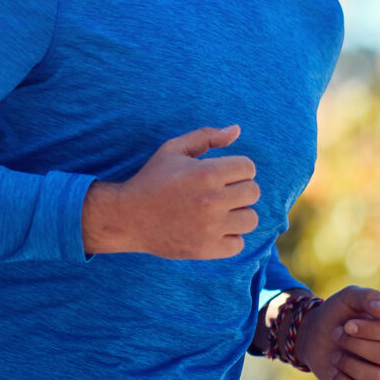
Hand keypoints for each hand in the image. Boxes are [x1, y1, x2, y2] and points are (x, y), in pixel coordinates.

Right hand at [82, 125, 258, 258]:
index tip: (221, 175)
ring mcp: (210, 227)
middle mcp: (212, 200)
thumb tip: (237, 130)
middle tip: (219, 193)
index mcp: (206, 173)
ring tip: (219, 212)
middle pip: (253, 192)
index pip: (248, 168)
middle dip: (238, 189)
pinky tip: (213, 231)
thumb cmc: (152, 180)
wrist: (127, 218)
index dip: (236, 169)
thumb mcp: (173, 150)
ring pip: (250, 219)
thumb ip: (206, 136)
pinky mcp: (206, 249)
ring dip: (237, 214)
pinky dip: (229, 239)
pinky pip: (239, 244)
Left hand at [299, 285, 379, 379]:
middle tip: (337, 335)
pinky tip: (334, 370)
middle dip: (355, 344)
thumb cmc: (338, 314)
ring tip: (336, 355)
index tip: (348, 325)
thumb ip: (368, 297)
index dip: (371, 330)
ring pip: (378, 378)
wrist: (315, 334)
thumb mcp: (349, 297)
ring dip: (349, 364)